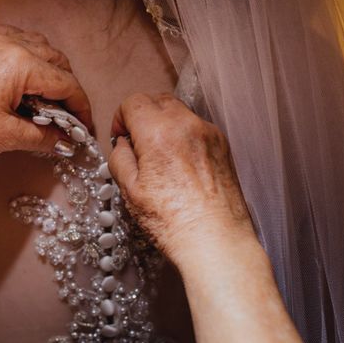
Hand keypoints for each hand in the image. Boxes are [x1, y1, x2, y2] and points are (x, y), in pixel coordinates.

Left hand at [0, 24, 91, 161]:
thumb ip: (45, 136)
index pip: (66, 83)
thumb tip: (67, 142)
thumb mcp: (8, 136)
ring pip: (42, 49)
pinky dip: (32, 59)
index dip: (81, 108)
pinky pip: (20, 43)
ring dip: (52, 73)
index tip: (85, 128)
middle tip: (69, 120)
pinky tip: (28, 83)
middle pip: (58, 62)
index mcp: (20, 63)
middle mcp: (10, 44)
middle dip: (68, 91)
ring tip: (49, 104)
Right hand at [109, 93, 254, 266]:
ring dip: (164, 124)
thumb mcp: (130, 191)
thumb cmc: (173, 222)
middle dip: (142, 116)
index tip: (121, 138)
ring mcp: (209, 134)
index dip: (121, 118)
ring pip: (179, 112)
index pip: (134, 102)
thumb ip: (120, 158)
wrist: (216, 242)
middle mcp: (187, 125)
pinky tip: (180, 165)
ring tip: (160, 157)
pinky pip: (197, 128)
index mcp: (159, 133)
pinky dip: (184, 136)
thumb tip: (123, 145)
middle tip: (137, 144)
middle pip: (158, 100)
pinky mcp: (223, 146)